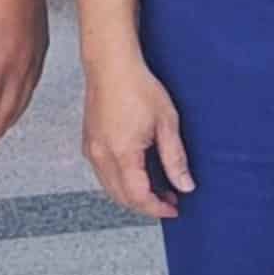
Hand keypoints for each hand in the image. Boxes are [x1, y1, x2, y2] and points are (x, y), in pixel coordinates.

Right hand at [80, 56, 195, 218]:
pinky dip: (121, 182)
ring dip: (133, 194)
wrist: (111, 65)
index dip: (157, 208)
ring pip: (111, 188)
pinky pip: (104, 174)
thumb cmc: (138, 86)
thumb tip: (185, 185)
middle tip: (170, 201)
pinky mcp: (89, 143)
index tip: (174, 209)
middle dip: (146, 205)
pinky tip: (139, 173)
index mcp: (122, 154)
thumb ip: (175, 158)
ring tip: (159, 188)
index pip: (139, 196)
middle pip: (122, 198)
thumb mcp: (167, 123)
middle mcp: (101, 156)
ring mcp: (92, 150)